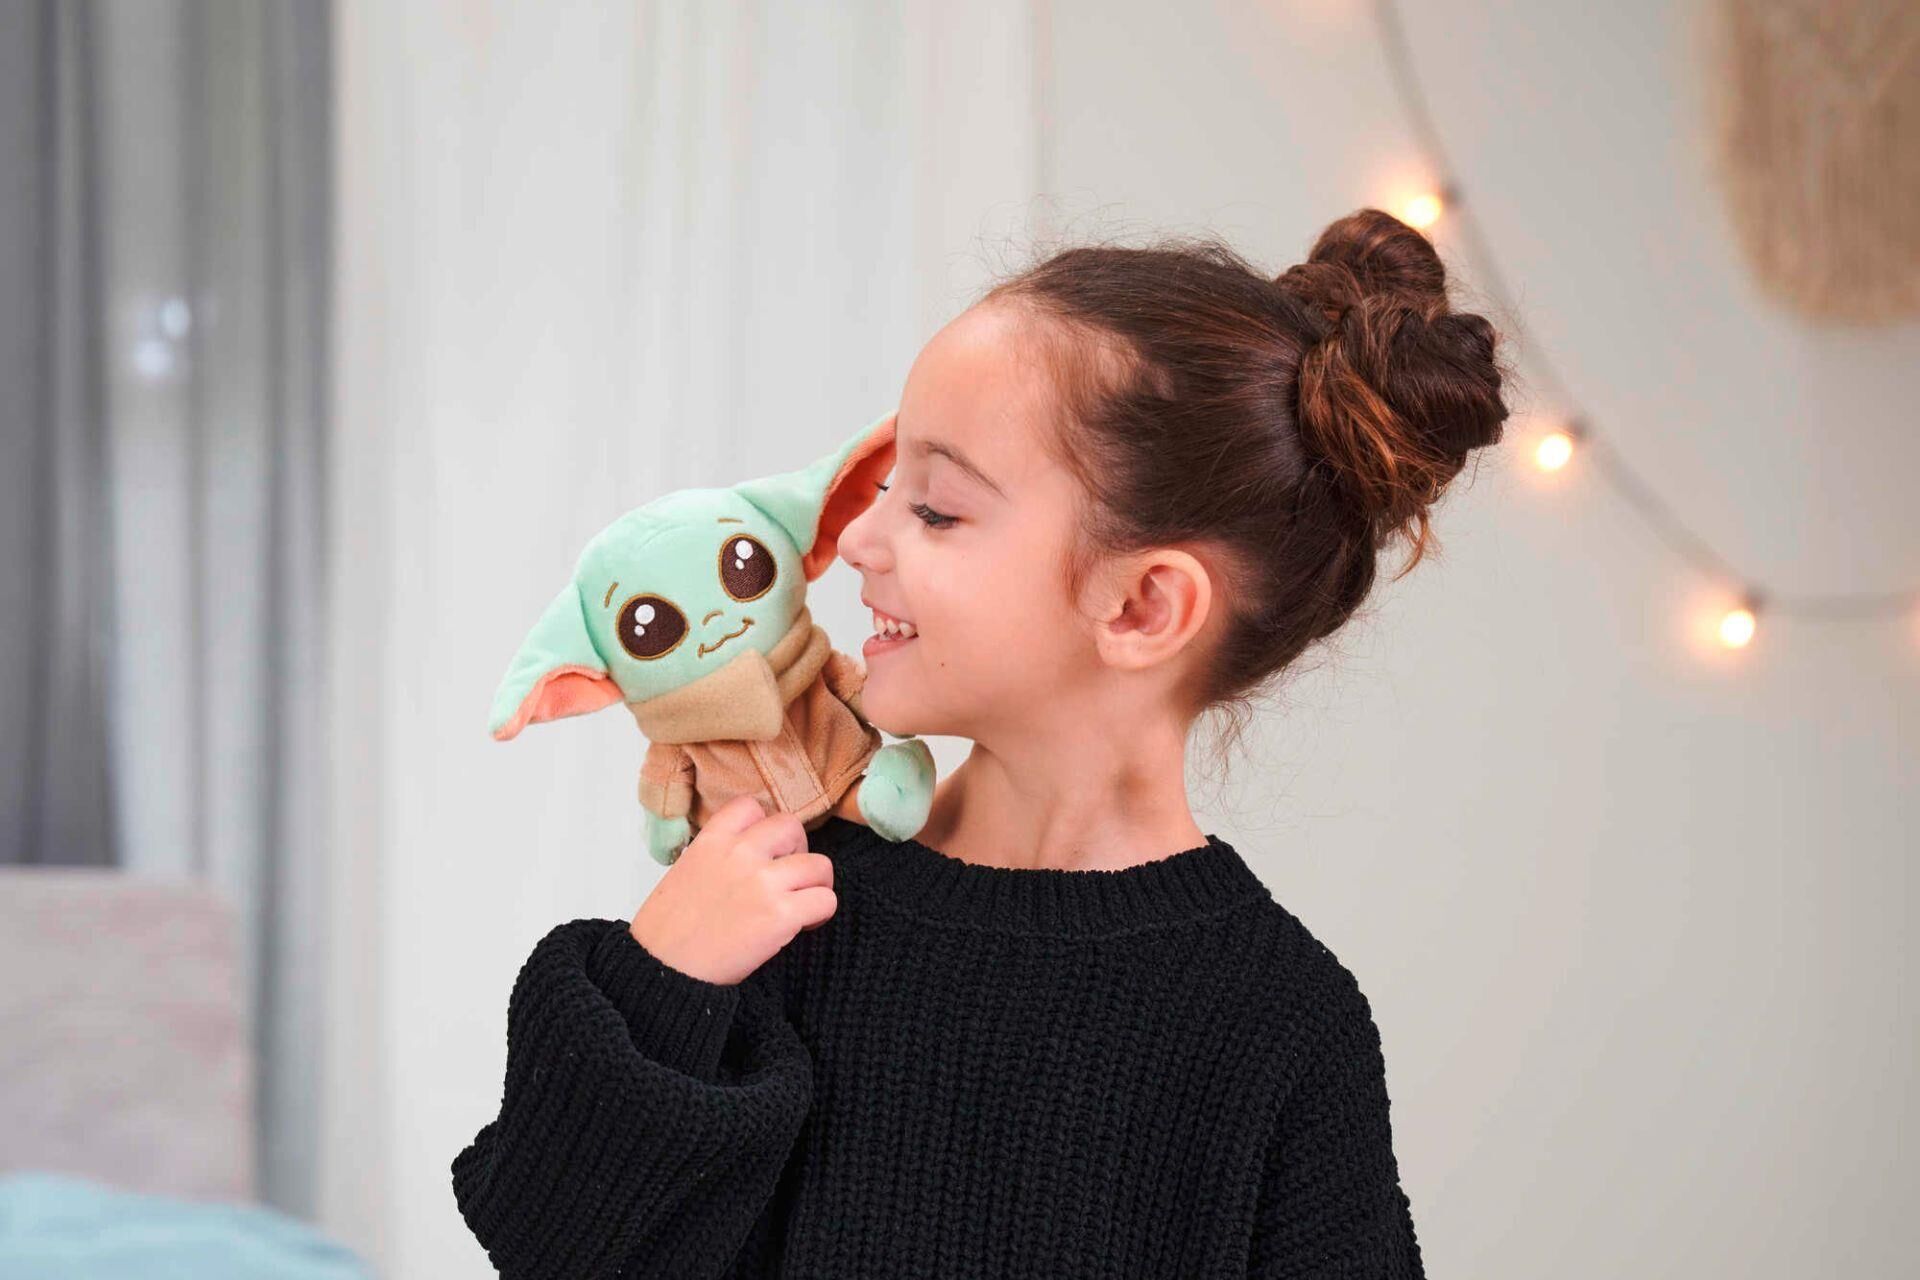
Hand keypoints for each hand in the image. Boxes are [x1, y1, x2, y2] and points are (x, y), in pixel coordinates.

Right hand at [629, 795, 835, 985]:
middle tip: (786, 877)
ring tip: (801, 902)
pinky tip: (802, 925)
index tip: (763, 850)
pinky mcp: (781, 915)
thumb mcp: (685, 872)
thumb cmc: (667, 931)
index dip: (763, 827)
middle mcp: (741, 853)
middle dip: (796, 850)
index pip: (751, 806)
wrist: (663, 970)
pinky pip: (826, 901)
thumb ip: (718, 856)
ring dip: (815, 884)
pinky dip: (820, 913)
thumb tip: (748, 859)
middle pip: (793, 827)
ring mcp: (764, 882)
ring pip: (820, 864)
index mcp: (712, 840)